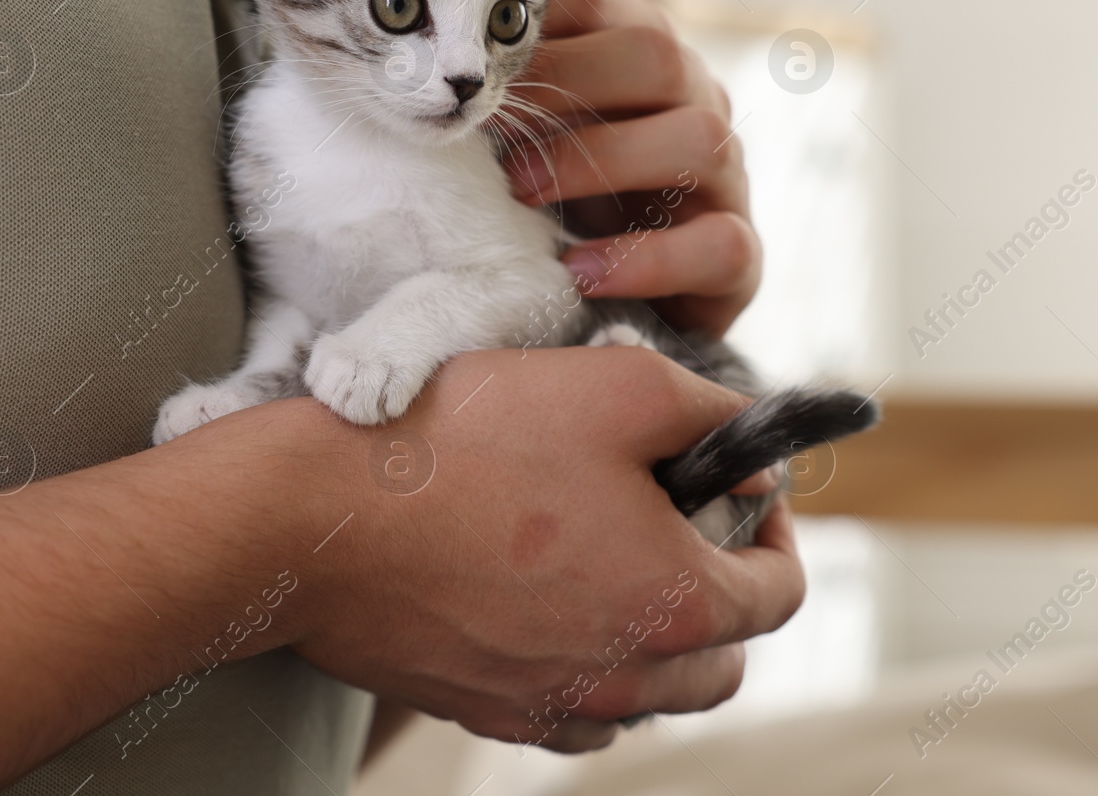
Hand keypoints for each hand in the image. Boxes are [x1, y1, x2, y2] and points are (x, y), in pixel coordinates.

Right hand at [278, 346, 804, 751]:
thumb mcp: (621, 385)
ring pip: (652, 695)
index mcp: (679, 604)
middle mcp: (628, 679)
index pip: (780, 594)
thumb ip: (715, 418)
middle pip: (724, 661)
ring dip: (658, 638)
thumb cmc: (468, 441)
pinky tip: (550, 604)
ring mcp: (554, 706)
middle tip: (678, 525)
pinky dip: (589, 668)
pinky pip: (575, 712)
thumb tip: (757, 463)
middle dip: (724, 593)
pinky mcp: (488, 712)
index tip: (740, 492)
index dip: (777, 533)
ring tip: (611, 558)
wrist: (317, 517)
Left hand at [503, 0, 760, 337]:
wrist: (640, 297)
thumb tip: (407, 50)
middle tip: (491, 118)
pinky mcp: (737, 251)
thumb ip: (501, 89)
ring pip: (696, 138)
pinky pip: (717, 244)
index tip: (472, 54)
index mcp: (640, 53)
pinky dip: (644, 258)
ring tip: (522, 193)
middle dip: (568, 79)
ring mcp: (726, 174)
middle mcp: (695, 99)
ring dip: (601, 160)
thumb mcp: (534, 132)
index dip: (533, 15)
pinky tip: (579, 271)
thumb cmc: (571, 196)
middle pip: (658, 53)